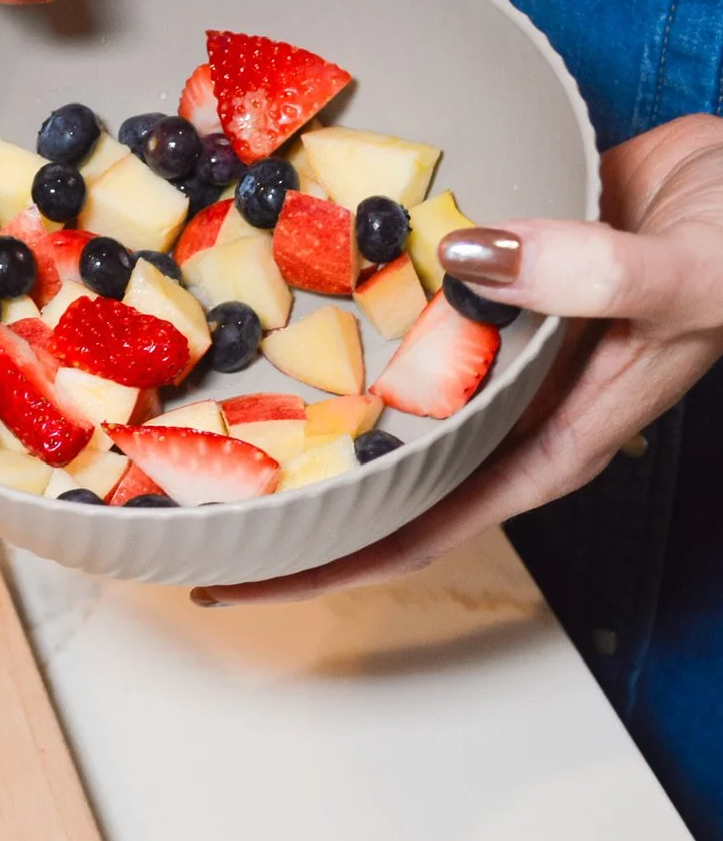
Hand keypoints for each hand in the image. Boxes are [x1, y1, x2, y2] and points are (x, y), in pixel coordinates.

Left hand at [193, 114, 722, 606]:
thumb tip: (474, 264)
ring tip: (187, 401)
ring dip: (293, 400)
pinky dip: (335, 300)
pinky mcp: (484, 282)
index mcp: (546, 445)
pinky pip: (395, 304)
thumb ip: (586, 275)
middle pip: (374, 473)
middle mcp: (503, 408)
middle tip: (168, 488)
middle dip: (283, 490)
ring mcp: (489, 346)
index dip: (320, 562)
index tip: (230, 576)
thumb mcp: (681, 275)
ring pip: (374, 389)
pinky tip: (264, 283)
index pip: (415, 530)